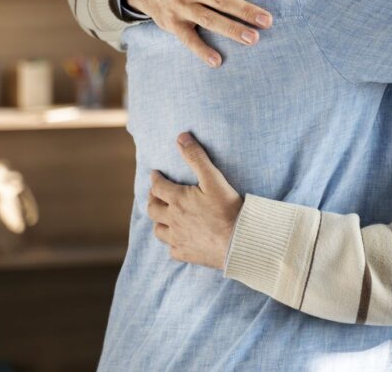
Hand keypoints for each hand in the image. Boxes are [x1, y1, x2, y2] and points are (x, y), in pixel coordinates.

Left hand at [147, 132, 242, 269]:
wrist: (239, 241)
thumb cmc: (228, 210)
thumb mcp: (213, 179)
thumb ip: (196, 157)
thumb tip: (181, 137)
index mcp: (178, 200)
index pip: (158, 186)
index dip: (155, 178)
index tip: (155, 174)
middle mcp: (173, 220)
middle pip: (153, 209)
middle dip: (152, 198)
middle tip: (155, 194)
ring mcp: (178, 239)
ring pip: (159, 230)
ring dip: (158, 221)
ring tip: (162, 216)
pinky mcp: (186, 254)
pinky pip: (172, 249)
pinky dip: (172, 242)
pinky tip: (177, 240)